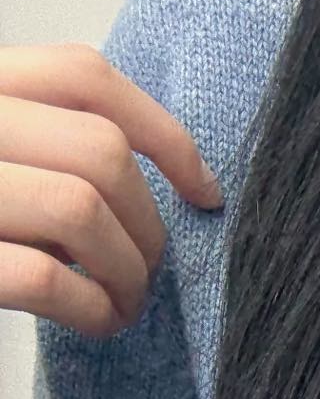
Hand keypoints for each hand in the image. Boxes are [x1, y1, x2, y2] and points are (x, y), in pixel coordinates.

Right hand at [0, 40, 224, 337]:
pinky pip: (44, 278)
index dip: (163, 134)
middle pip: (99, 151)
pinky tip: (96, 322)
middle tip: (147, 271)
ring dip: (128, 271)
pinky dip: (91, 307)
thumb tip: (147, 189)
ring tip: (124, 303)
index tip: (202, 192)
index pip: (83, 75)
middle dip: (148, 223)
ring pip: (82, 209)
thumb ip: (37, 143)